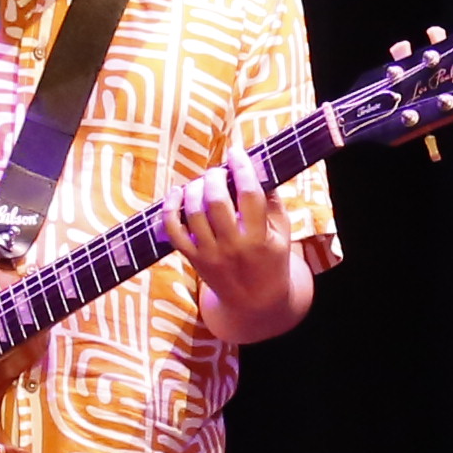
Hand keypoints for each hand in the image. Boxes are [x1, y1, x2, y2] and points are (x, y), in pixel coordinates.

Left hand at [164, 147, 306, 333]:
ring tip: (203, 182)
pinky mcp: (192, 259)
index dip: (242, 168)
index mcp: (259, 238)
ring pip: (193, 212)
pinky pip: (173, 231)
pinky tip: (177, 193)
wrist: (255, 301)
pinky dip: (170, 208)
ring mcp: (209, 254)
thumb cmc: (272, 259)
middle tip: (218, 170)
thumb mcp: (282, 233)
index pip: (249, 194)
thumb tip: (258, 167)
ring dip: (195, 188)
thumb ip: (272, 201)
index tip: (237, 151)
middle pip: (216, 201)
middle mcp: (233, 246)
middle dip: (214, 177)